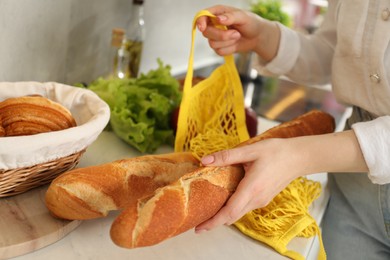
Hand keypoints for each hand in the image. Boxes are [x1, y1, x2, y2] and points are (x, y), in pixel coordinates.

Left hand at [194, 130, 367, 232]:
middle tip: (198, 222)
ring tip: (208, 211)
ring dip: (223, 215)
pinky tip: (224, 200)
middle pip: (232, 217)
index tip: (199, 228)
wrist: (298, 157)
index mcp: (252, 188)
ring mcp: (261, 200)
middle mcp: (257, 199)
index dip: (213, 222)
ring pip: (238, 213)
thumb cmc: (276, 151)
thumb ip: (226, 156)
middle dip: (214, 221)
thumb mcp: (250, 150)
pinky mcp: (264, 198)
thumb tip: (204, 161)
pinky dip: (232, 209)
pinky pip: (245, 208)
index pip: (229, 212)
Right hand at [196, 5, 280, 60]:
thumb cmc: (251, 23)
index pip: (202, 16)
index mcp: (217, 13)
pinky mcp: (219, 47)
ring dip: (227, 42)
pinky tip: (235, 44)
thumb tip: (218, 19)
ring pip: (212, 44)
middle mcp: (214, 24)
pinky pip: (218, 52)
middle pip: (206, 33)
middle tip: (236, 33)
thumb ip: (230, 16)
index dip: (200, 21)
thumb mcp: (243, 16)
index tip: (203, 27)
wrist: (257, 37)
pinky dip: (229, 49)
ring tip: (237, 36)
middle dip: (221, 35)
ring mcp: (215, 37)